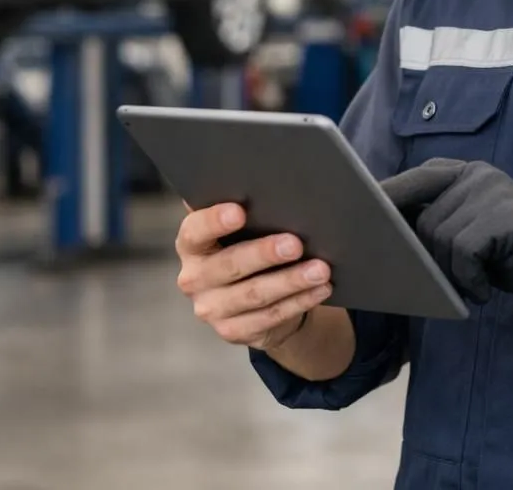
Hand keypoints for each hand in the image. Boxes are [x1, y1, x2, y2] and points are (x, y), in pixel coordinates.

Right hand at [174, 203, 334, 350]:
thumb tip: (264, 181)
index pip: (194, 231)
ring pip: (255, 294)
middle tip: (295, 244)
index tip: (239, 211)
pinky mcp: (233, 331)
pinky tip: (320, 289)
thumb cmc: (245, 248)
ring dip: (291, 281)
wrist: (252, 300)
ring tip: (320, 269)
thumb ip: (241, 209)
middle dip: (264, 254)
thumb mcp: (238, 230)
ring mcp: (212, 309)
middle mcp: (194, 278)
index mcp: (191, 245)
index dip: (214, 221)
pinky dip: (299, 302)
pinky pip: (271, 316)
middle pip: (229, 265)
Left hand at [382, 159, 512, 311]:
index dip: (385, 199)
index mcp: (460, 173)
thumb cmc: (508, 252)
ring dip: (452, 273)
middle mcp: (474, 174)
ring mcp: (491, 191)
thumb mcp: (468, 229)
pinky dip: (469, 279)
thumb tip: (380, 232)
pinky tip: (484, 288)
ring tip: (472, 283)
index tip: (356, 215)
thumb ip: (435, 218)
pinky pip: (464, 252)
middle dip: (427, 257)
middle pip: (422, 219)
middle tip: (444, 280)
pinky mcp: (505, 216)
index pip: (412, 181)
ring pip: (440, 237)